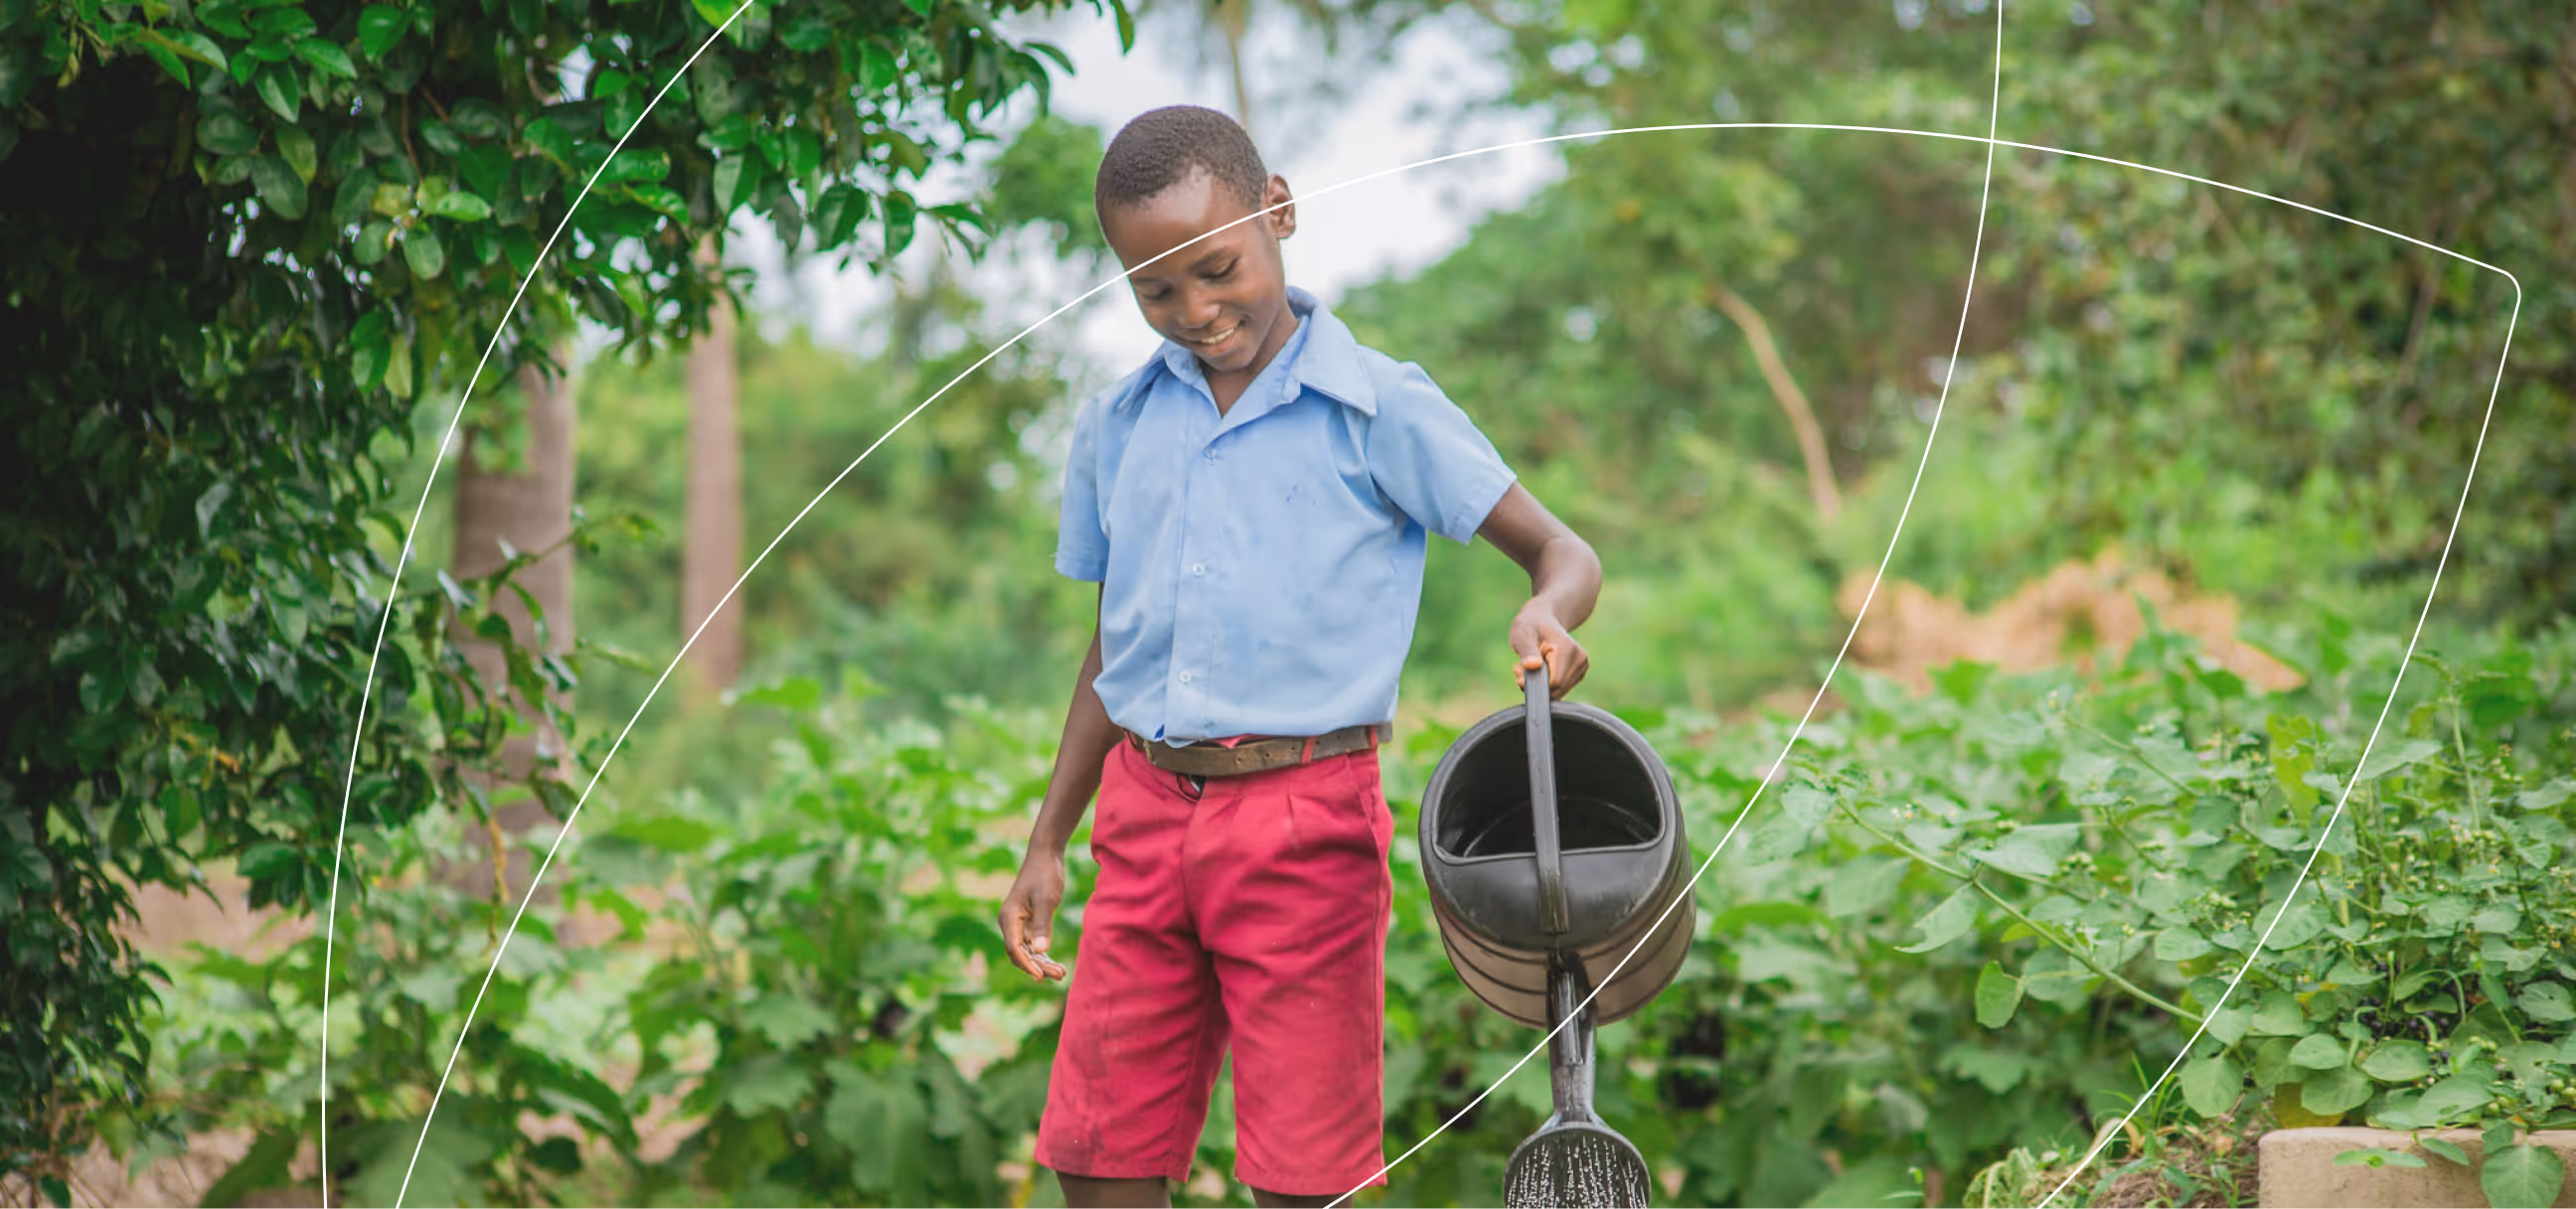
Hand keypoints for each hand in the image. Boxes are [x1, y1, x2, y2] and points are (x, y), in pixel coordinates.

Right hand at [998, 850, 1068, 981]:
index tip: (1042, 977)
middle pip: (1020, 954)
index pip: (1014, 949)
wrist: (1046, 855)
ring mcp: (1019, 924)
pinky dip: (1045, 955)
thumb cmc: (1044, 874)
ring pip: (1028, 952)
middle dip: (1038, 967)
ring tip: (1062, 973)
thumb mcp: (1046, 899)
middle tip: (1060, 975)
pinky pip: (1034, 945)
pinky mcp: (1029, 922)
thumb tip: (1042, 951)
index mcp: (1008, 918)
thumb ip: (1043, 925)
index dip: (1027, 965)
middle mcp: (1010, 923)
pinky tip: (1059, 964)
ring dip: (1043, 963)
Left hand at [1509, 601, 1588, 697]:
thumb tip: (1533, 666)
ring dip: (1539, 685)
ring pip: (1558, 692)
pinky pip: (1560, 689)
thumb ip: (1527, 651)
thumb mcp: (1522, 634)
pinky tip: (1538, 669)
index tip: (1518, 669)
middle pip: (1557, 690)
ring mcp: (1582, 667)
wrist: (1543, 619)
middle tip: (1519, 667)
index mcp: (1568, 650)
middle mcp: (1580, 660)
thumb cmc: (1530, 626)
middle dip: (1535, 684)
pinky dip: (1546, 684)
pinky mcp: (1579, 674)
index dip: (1534, 683)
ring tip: (1529, 665)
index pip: (1555, 683)